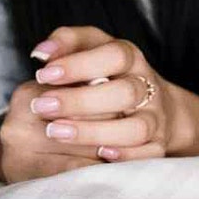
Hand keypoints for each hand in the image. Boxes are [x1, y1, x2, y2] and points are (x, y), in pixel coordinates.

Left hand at [0, 26, 198, 178]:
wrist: (152, 103)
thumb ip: (68, 42)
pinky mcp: (157, 144)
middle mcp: (146, 87)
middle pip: (125, 93)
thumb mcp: (92, 48)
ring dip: (95, 132)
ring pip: (137, 128)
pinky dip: (126, 156)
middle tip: (41, 107)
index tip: (44, 74)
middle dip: (80, 101)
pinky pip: (149, 154)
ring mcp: (155, 118)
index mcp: (131, 59)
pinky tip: (99, 155)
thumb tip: (42, 52)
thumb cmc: (109, 73)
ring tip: (56, 132)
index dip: (80, 64)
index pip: (115, 56)